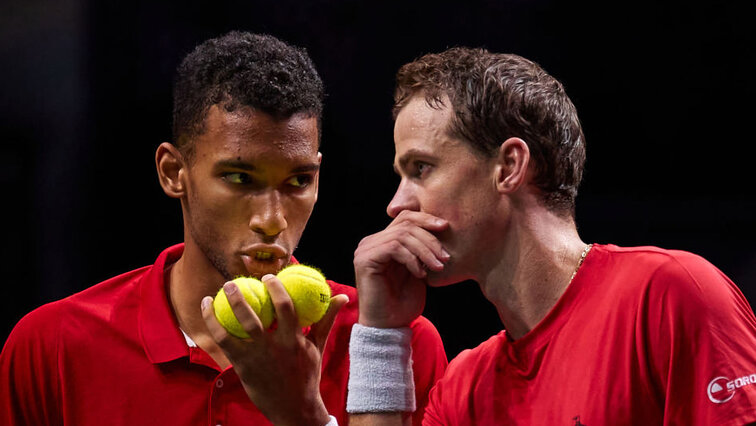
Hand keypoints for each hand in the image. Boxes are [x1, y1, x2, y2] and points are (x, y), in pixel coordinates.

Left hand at [201, 275, 348, 425]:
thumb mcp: (318, 346)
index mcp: (294, 340)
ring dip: (222, 309)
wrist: (294, 409)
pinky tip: (209, 313)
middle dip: (240, 296)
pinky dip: (213, 325)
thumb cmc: (306, 374)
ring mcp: (256, 358)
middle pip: (253, 316)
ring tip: (213, 294)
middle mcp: (274, 348)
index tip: (268, 277)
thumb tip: (341, 296)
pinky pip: (224, 342)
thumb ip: (326, 319)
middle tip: (233, 282)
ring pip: (234, 330)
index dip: (276, 288)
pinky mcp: (243, 367)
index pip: (285, 307)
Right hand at [353, 210, 448, 327]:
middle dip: (430, 238)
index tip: (446, 227)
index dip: (426, 219)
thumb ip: (421, 250)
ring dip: (425, 250)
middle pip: (405, 223)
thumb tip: (440, 228)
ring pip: (402, 235)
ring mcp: (365, 250)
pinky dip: (412, 259)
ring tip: (438, 267)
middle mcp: (371, 242)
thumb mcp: (419, 270)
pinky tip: (420, 274)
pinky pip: (393, 248)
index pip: (405, 218)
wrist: (389, 327)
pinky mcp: (365, 259)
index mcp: (383, 241)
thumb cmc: (404, 302)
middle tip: (445, 257)